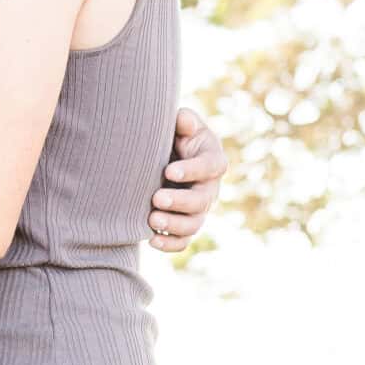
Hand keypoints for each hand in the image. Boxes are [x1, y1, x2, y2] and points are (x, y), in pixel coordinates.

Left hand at [148, 107, 226, 251]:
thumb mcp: (182, 124)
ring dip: (174, 225)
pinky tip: (152, 240)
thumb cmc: (176, 136)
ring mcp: (199, 210)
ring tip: (152, 220)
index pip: (210, 167)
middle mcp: (210, 188)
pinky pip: (183, 240)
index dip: (192, 170)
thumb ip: (184, 120)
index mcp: (213, 161)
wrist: (166, 156)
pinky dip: (170, 244)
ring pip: (194, 224)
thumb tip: (183, 120)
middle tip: (156, 198)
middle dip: (180, 201)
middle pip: (202, 200)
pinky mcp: (185, 224)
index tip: (169, 171)